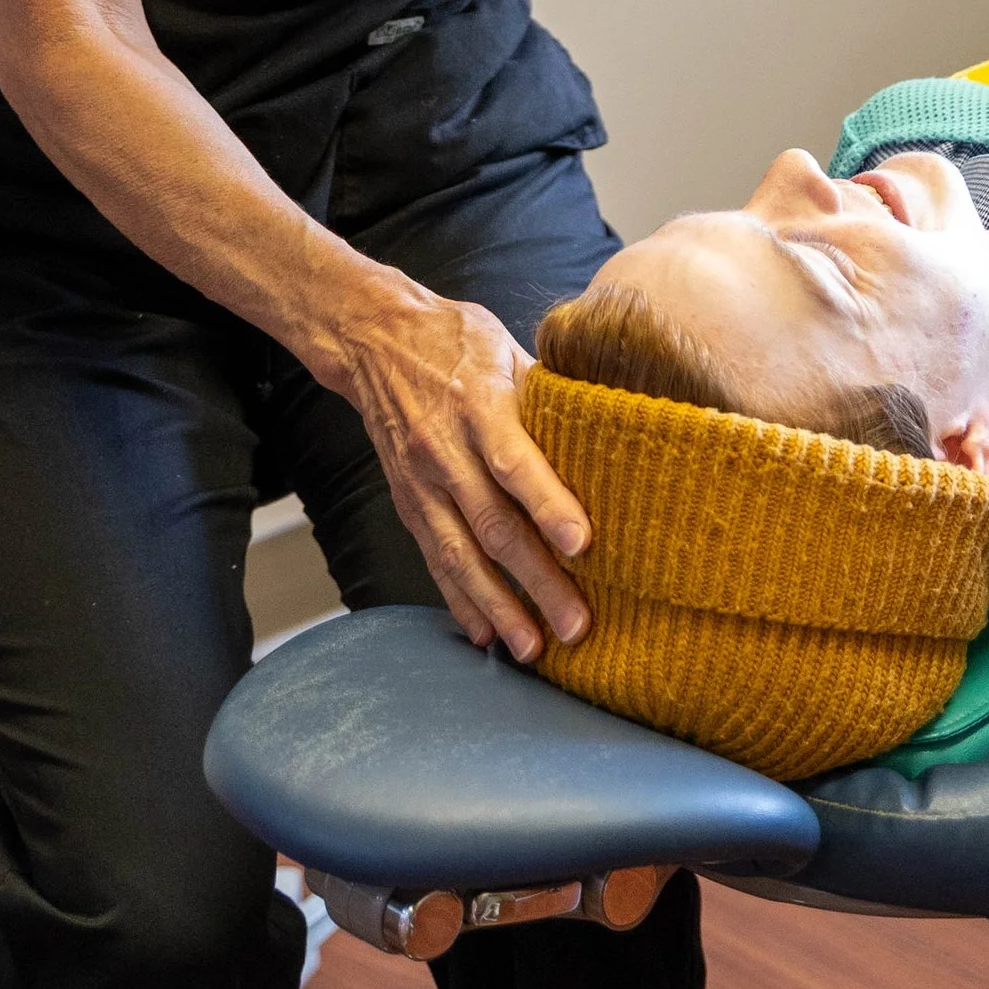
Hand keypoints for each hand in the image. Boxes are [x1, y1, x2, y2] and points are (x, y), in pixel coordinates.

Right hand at [314, 274, 591, 662]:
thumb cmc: (457, 340)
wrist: (375, 340)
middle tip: (576, 624)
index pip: (515, 463)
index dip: (549, 506)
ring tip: (532, 648)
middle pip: (494, 525)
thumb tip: (613, 426)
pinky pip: (435, 559)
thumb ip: (552, 395)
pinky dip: (459, 599)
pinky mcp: (408, 503)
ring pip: (461, 555)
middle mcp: (446, 450)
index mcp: (480, 406)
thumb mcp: (508, 350)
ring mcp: (422, 482)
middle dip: (536, 581)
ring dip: (498, 606)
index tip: (584, 545)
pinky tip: (485, 632)